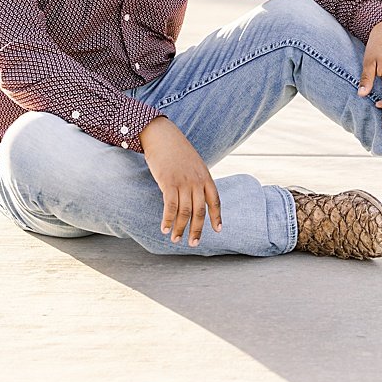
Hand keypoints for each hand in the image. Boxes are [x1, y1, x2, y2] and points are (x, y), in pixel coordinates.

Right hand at [139, 116, 221, 245]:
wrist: (164, 137)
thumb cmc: (178, 152)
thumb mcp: (194, 165)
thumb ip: (197, 180)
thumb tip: (196, 196)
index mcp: (206, 177)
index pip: (215, 201)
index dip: (216, 217)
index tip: (218, 230)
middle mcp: (197, 182)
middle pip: (200, 211)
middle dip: (197, 230)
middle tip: (194, 244)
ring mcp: (183, 183)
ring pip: (185, 212)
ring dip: (180, 228)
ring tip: (176, 239)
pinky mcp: (168, 183)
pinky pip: (170, 206)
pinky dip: (167, 220)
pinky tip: (164, 229)